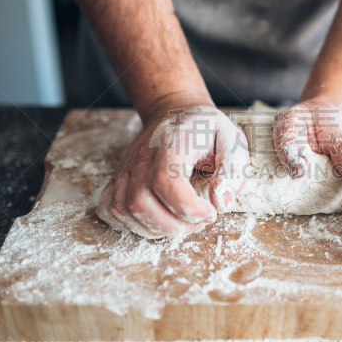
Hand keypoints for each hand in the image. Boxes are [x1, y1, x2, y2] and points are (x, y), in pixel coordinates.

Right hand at [97, 93, 248, 238]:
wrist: (176, 111)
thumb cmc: (207, 130)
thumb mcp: (232, 141)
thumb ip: (232, 172)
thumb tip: (221, 204)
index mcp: (173, 141)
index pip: (165, 182)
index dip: (187, 209)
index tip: (210, 213)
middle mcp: (142, 154)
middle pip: (140, 201)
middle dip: (173, 226)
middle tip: (198, 223)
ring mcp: (126, 166)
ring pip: (122, 208)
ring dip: (154, 229)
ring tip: (181, 224)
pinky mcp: (117, 177)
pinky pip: (108, 208)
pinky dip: (128, 225)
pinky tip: (155, 222)